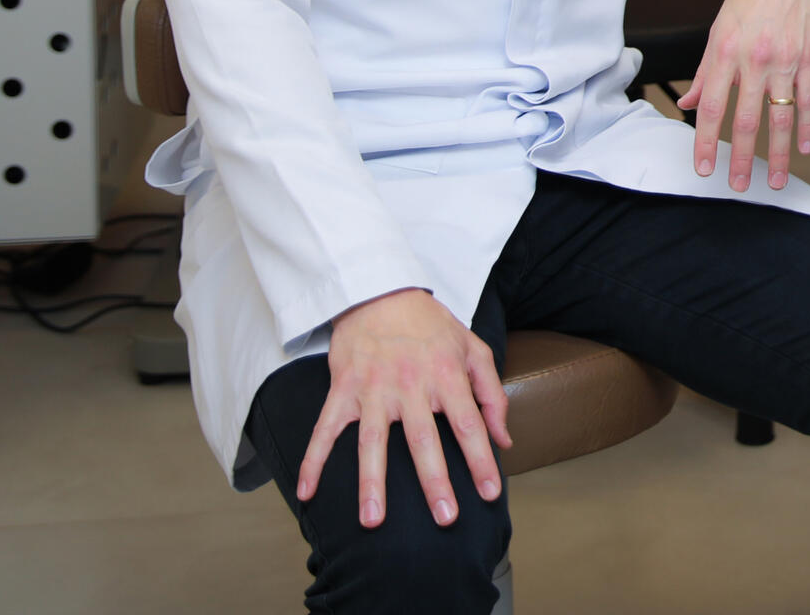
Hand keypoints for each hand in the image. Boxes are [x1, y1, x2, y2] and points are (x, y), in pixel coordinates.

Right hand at [297, 286, 511, 530]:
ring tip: (373, 520)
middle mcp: (410, 384)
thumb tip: (503, 439)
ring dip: (372, 482)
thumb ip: (491, 393)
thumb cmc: (430, 325)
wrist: (380, 289)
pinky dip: (312, 460)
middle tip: (444, 518)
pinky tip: (306, 492)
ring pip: (372, 441)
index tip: (489, 493)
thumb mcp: (472, 347)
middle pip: (423, 439)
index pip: (468, 423)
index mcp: (445, 373)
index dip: (480, 459)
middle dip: (434, 480)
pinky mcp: (343, 388)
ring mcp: (373, 388)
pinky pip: (325, 428)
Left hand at [677, 0, 809, 192]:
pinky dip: (808, 127)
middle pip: (745, 120)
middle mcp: (754, 60)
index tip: (703, 168)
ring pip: (780, 118)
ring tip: (776, 179)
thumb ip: (705, 70)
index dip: (706, 142)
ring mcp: (784, 61)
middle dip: (740, 158)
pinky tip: (805, 147)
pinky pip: (809, 100)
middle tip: (737, 185)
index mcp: (725, 51)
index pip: (712, 107)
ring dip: (778, 154)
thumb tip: (690, 104)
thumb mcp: (719, 26)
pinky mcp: (809, 59)